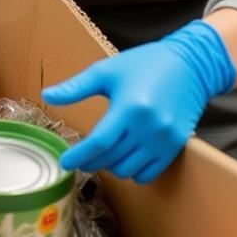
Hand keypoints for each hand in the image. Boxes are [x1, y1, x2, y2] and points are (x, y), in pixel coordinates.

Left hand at [41, 20, 236, 183]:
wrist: (190, 65)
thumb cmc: (145, 63)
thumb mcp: (106, 71)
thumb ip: (76, 87)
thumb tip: (46, 95)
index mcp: (129, 107)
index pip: (99, 142)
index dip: (79, 156)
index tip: (64, 162)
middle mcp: (149, 128)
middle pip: (111, 158)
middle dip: (90, 161)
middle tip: (80, 156)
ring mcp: (164, 140)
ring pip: (128, 170)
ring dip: (110, 166)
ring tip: (102, 153)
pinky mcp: (176, 146)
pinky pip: (149, 173)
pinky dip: (132, 171)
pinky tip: (124, 157)